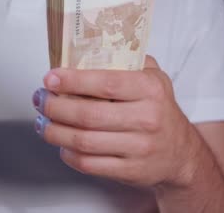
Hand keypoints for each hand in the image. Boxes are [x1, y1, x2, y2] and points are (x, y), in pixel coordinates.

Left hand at [33, 56, 201, 187]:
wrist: (181, 154)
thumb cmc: (160, 111)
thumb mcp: (153, 78)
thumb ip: (126, 61)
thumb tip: (84, 52)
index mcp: (150, 90)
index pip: (106, 82)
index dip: (73, 81)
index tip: (51, 78)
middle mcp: (147, 119)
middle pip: (88, 115)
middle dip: (55, 107)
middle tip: (41, 100)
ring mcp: (139, 148)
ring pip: (84, 141)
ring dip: (55, 132)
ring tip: (43, 122)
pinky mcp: (130, 171)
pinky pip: (89, 164)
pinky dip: (68, 154)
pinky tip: (61, 144)